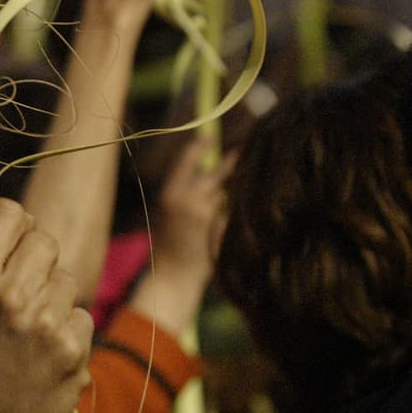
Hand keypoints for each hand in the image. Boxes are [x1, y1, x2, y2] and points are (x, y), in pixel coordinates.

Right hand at [0, 199, 93, 412]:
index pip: (7, 211)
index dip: (10, 221)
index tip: (8, 238)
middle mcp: (11, 299)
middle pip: (43, 238)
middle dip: (33, 255)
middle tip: (20, 284)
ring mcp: (48, 327)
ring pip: (66, 277)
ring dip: (51, 295)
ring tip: (27, 331)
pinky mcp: (76, 353)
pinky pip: (81, 315)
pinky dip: (67, 330)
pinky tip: (43, 357)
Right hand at [155, 136, 235, 275]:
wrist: (175, 274)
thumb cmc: (170, 241)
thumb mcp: (169, 210)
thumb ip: (185, 190)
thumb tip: (206, 167)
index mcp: (171, 193)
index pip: (187, 160)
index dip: (199, 146)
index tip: (209, 138)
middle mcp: (191, 200)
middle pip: (217, 173)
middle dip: (230, 162)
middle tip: (242, 149)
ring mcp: (209, 214)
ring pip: (227, 193)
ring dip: (229, 195)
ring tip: (222, 205)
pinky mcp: (224, 227)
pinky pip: (232, 212)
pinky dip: (232, 214)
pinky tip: (222, 226)